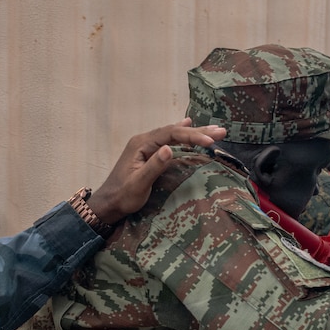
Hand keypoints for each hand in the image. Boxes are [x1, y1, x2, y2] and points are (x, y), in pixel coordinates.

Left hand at [86, 119, 226, 224]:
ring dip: (194, 132)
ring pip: (173, 134)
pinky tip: (188, 126)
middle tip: (221, 131)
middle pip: (174, 131)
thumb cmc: (122, 196)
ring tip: (214, 130)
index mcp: (141, 144)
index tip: (210, 141)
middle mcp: (143, 140)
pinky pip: (168, 139)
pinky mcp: (148, 153)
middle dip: (199, 131)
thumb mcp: (138, 184)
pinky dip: (182, 135)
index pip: (171, 134)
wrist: (108, 204)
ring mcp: (145, 146)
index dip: (192, 136)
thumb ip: (154, 166)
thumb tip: (170, 149)